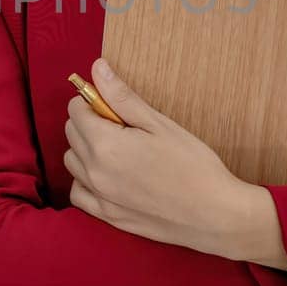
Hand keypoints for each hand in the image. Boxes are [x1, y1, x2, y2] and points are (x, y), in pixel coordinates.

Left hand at [62, 58, 253, 258]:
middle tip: (122, 125)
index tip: (113, 105)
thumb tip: (97, 69)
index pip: (76, 110)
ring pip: (72, 163)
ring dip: (86, 150)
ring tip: (118, 150)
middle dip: (89, 122)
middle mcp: (94, 172)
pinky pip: (79, 193)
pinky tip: (108, 175)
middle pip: (72, 134)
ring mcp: (99, 197)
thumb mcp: (159, 124)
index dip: (92, 100)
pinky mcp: (108, 216)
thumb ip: (122, 97)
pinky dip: (85, 180)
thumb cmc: (193, 165)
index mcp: (105, 145)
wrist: (214, 214)